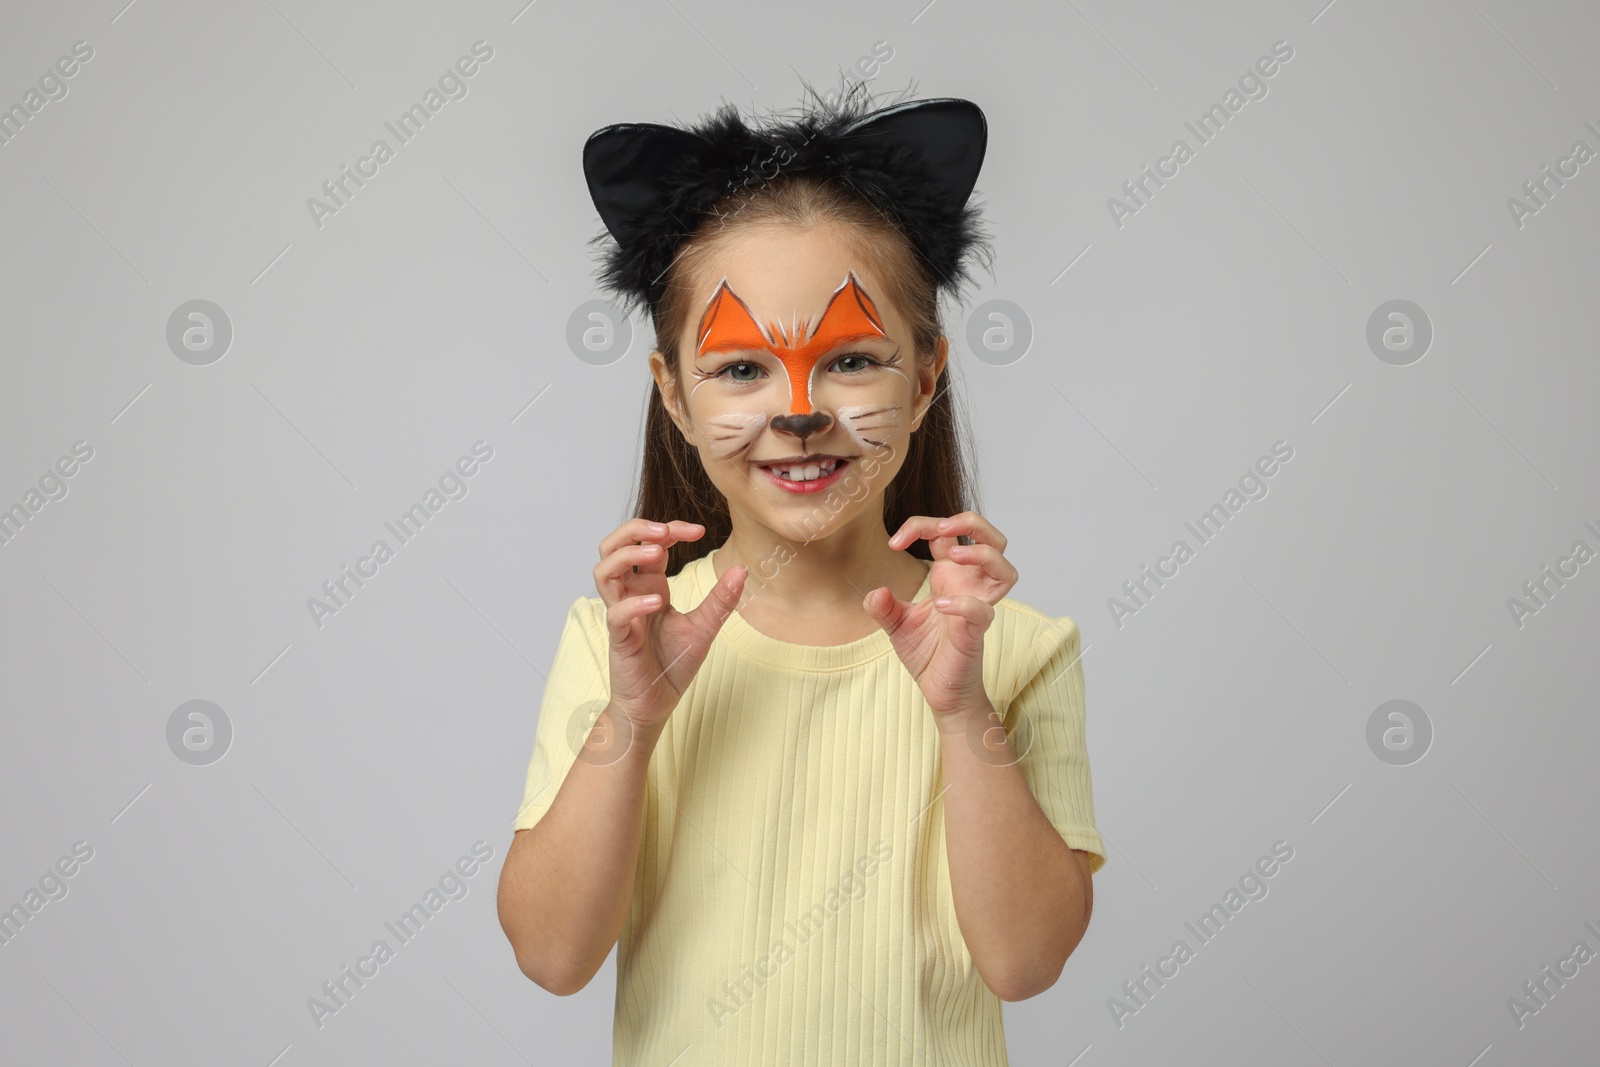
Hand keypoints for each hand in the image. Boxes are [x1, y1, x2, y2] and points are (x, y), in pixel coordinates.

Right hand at [594, 519, 746, 733]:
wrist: (655, 705)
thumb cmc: (672, 665)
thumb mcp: (705, 627)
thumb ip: (721, 599)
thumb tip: (742, 569)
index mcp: (650, 586)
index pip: (650, 543)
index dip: (670, 529)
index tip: (698, 530)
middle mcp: (631, 594)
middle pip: (613, 546)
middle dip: (635, 530)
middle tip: (665, 531)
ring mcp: (621, 614)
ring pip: (603, 571)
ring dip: (627, 555)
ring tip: (656, 554)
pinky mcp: (619, 638)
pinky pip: (615, 613)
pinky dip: (633, 603)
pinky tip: (656, 603)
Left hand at [864, 512, 1017, 721]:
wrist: (940, 692)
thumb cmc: (927, 653)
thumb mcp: (895, 624)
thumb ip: (882, 606)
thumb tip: (875, 591)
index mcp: (950, 575)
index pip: (945, 534)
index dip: (921, 526)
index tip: (893, 543)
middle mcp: (969, 586)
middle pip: (993, 539)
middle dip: (971, 522)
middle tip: (941, 528)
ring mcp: (977, 607)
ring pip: (1006, 570)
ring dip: (982, 553)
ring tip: (952, 555)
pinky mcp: (976, 632)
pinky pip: (983, 611)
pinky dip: (964, 603)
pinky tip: (939, 605)